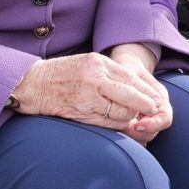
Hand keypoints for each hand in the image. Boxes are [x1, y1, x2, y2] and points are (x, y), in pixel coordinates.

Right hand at [11, 52, 161, 132]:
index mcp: (98, 63)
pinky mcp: (81, 112)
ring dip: (129, 118)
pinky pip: (107, 123)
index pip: (130, 78)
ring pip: (120, 112)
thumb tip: (135, 87)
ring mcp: (87, 97)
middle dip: (144, 105)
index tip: (155, 99)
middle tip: (152, 111)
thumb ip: (110, 73)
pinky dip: (117, 125)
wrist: (33, 85)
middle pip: (129, 95)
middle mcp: (94, 79)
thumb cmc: (61, 73)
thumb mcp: (87, 63)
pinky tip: (120, 124)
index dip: (145, 91)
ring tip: (132, 118)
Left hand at [108, 43, 173, 143]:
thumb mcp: (132, 73)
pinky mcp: (132, 124)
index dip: (153, 125)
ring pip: (144, 137)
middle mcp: (155, 112)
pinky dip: (126, 136)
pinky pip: (133, 135)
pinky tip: (116, 132)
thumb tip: (138, 104)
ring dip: (132, 136)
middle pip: (154, 132)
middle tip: (124, 130)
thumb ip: (135, 87)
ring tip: (119, 130)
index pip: (165, 119)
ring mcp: (144, 119)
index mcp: (161, 99)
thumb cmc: (127, 68)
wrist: (123, 68)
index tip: (137, 125)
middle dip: (140, 134)